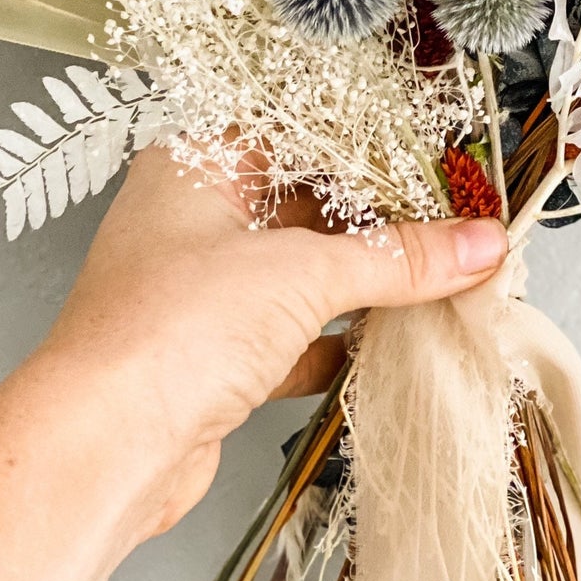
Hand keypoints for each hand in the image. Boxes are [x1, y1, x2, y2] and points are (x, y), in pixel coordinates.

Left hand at [34, 146, 507, 545]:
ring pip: (298, 272)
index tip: (436, 158)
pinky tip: (388, 341)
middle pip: (301, 203)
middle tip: (453, 218)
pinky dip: (337, 339)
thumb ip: (397, 257)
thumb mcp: (301, 272)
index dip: (368, 144)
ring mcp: (199, 292)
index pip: (296, 132)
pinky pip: (291, 336)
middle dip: (376, 218)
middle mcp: (191, 220)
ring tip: (439, 274)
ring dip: (363, 281)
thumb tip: (478, 242)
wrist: (102, 449)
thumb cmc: (168, 329)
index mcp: (195, 165)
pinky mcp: (212, 360)